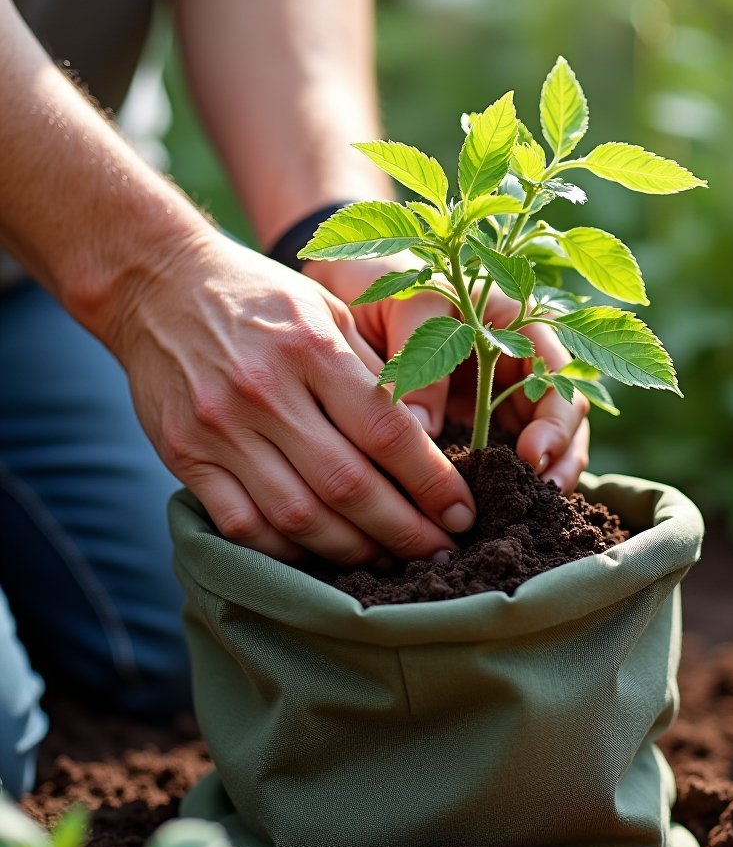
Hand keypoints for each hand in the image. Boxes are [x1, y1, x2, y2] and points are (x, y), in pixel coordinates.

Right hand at [111, 232, 476, 565]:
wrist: (157, 283)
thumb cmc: (261, 297)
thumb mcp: (329, 309)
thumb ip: (376, 370)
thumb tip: (432, 441)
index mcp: (312, 347)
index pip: (387, 432)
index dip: (432, 483)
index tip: (462, 513)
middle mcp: (266, 391)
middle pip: (349, 485)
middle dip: (405, 531)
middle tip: (441, 554)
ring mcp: (221, 428)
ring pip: (298, 517)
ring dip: (353, 552)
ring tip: (389, 563)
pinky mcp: (184, 456)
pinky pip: (242, 526)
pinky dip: (287, 553)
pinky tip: (321, 558)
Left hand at [317, 256, 589, 491]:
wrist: (336, 278)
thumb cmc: (376, 272)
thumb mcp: (403, 298)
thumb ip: (421, 352)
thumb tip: (424, 431)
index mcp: (512, 320)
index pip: (558, 373)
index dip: (556, 417)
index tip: (529, 454)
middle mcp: (511, 359)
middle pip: (560, 415)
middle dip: (560, 458)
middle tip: (539, 495)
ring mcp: (491, 392)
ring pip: (535, 440)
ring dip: (535, 476)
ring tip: (520, 512)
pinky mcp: (464, 419)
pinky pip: (491, 455)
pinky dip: (494, 482)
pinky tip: (480, 509)